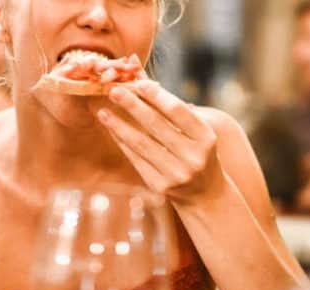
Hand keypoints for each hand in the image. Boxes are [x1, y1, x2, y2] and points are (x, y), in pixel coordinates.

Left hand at [95, 80, 224, 204]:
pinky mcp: (160, 187)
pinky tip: (112, 130)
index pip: (177, 112)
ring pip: (142, 144)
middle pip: (157, 126)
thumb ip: (170, 106)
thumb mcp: (195, 130)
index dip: (156, 96)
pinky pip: (136, 160)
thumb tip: (140, 76)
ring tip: (103, 111)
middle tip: (114, 91)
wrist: (204, 193)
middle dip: (132, 106)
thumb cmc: (197, 152)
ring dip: (119, 126)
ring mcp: (176, 174)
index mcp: (206, 138)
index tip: (138, 83)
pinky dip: (123, 143)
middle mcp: (193, 157)